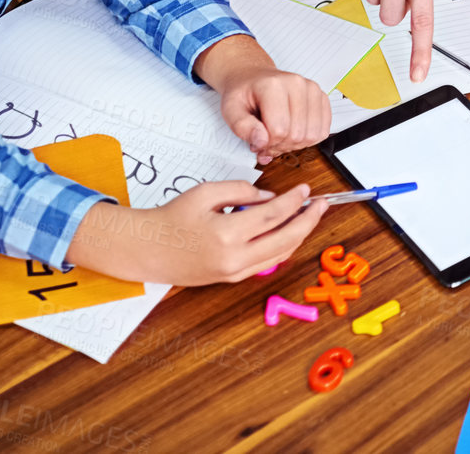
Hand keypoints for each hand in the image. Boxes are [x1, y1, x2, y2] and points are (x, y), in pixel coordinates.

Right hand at [81, 182, 329, 285]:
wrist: (148, 250)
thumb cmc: (172, 219)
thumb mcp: (205, 193)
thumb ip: (241, 190)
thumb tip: (270, 197)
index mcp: (226, 234)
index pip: (272, 215)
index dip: (294, 201)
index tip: (305, 189)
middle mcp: (234, 258)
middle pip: (286, 238)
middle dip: (308, 220)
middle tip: (321, 204)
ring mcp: (234, 272)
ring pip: (280, 254)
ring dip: (299, 234)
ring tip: (309, 216)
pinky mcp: (232, 278)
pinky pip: (267, 263)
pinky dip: (283, 246)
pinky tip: (289, 232)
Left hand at [216, 65, 332, 164]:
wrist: (253, 77)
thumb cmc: (244, 93)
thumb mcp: (230, 110)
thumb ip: (242, 127)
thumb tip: (261, 141)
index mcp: (273, 85)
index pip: (279, 130)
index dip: (267, 144)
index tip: (257, 141)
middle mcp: (297, 84)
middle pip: (297, 135)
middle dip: (280, 146)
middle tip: (266, 141)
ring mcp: (312, 90)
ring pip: (312, 136)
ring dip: (294, 144)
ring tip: (279, 137)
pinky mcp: (322, 97)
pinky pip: (323, 131)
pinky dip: (308, 139)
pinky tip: (293, 132)